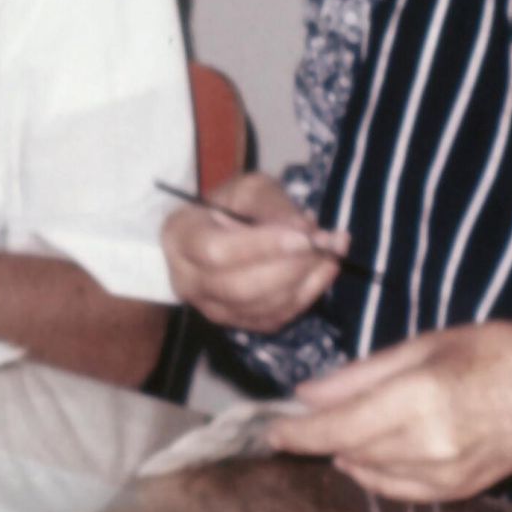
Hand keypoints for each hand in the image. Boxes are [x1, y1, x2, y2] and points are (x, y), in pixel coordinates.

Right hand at [161, 171, 344, 333]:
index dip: (263, 247)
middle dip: (289, 268)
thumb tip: (307, 231)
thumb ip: (275, 206)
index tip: (304, 237)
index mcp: (181, 236)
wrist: (219, 233)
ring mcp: (209, 307)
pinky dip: (304, 298)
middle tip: (324, 246)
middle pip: (238, 287)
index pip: (216, 251)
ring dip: (302, 283)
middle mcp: (187, 279)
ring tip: (330, 255)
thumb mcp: (248, 189)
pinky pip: (272, 320)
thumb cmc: (231, 205)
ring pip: (258, 307)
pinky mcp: (234, 322)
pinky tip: (321, 273)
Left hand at [272, 321, 511, 502]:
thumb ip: (362, 374)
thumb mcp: (425, 346)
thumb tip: (308, 394)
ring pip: (370, 472)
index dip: (298, 433)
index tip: (271, 430)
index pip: (339, 427)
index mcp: (420, 398)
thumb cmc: (496, 353)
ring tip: (340, 431)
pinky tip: (369, 454)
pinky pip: (399, 490)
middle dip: (318, 439)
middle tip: (300, 423)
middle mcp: (430, 443)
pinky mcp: (457, 491)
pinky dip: (375, 473)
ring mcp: (445, 474)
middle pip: (350, 451)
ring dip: (346, 453)